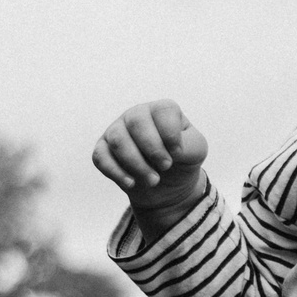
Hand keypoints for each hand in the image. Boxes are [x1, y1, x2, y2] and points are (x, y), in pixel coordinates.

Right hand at [93, 101, 210, 230]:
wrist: (167, 186)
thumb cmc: (183, 160)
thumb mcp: (196, 152)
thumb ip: (189, 146)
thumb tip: (169, 150)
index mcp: (162, 110)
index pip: (163, 111)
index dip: (170, 134)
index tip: (177, 154)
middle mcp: (137, 114)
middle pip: (136, 122)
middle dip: (152, 149)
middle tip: (165, 167)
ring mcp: (117, 130)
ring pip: (118, 140)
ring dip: (137, 164)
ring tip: (153, 181)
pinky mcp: (103, 149)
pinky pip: (101, 157)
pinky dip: (116, 172)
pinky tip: (131, 183)